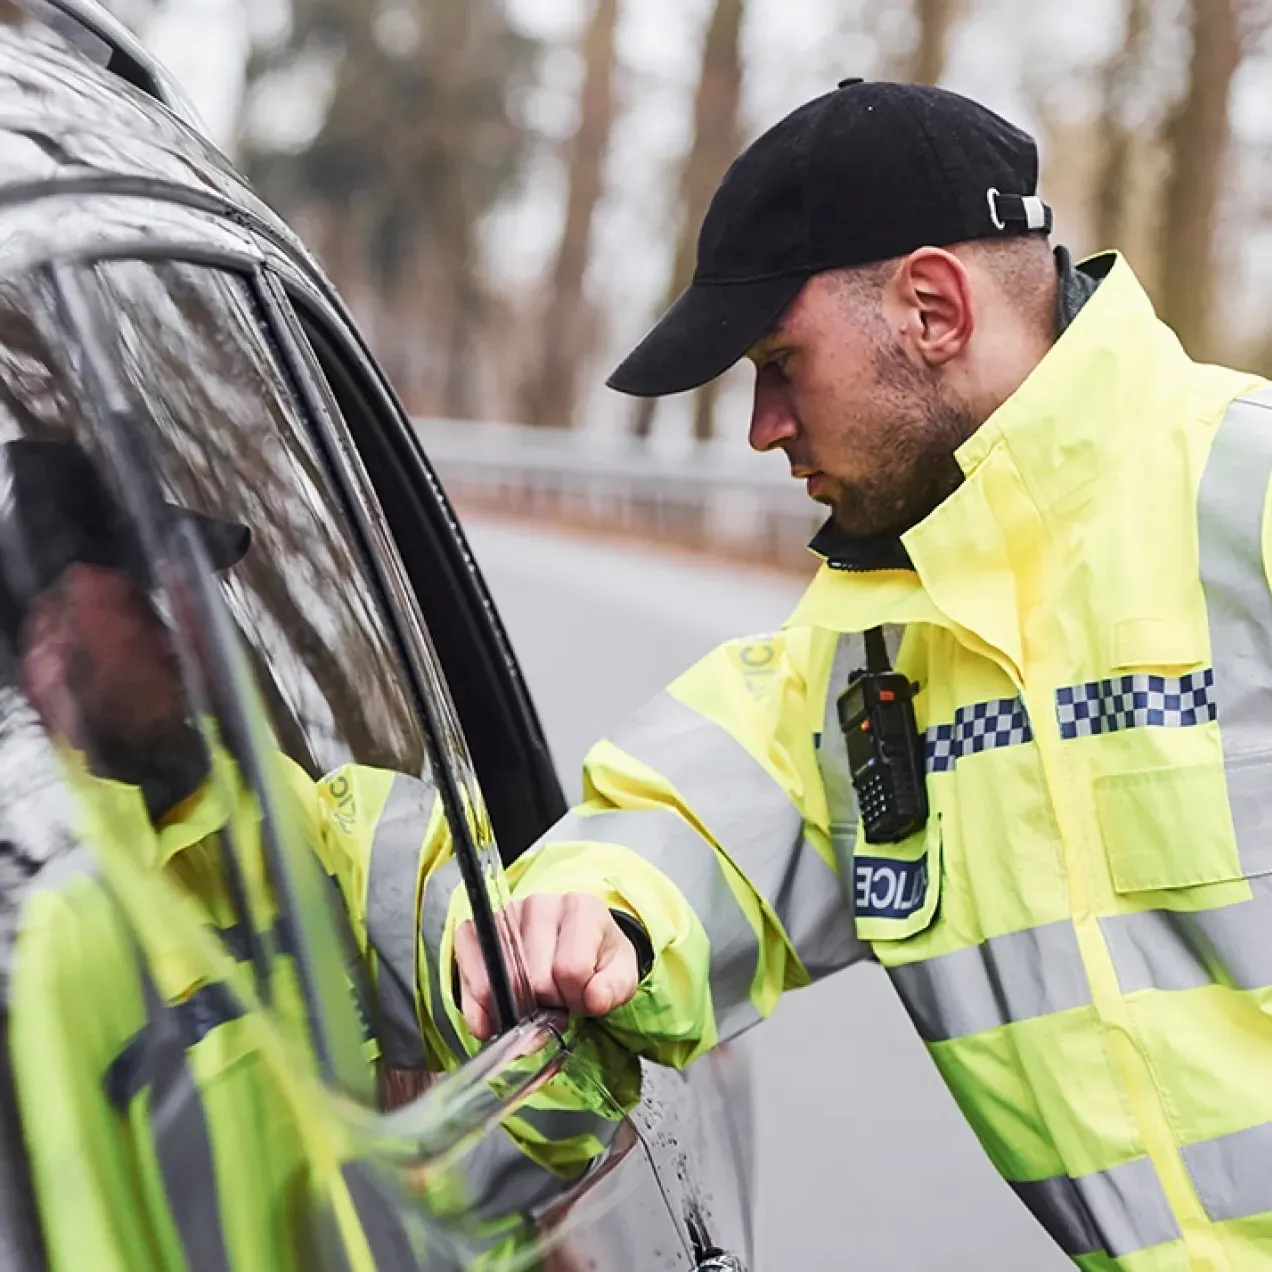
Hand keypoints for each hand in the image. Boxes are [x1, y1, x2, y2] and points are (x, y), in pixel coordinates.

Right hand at [453, 893, 640, 1040]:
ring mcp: (504, 915)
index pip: (571, 969)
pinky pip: (467, 972)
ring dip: (516, 1007)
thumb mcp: (621, 974)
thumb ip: (615, 988)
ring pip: (502, 981)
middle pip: (535, 978)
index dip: (576, 998)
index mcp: (581, 907)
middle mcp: (539, 904)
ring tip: (534, 1002)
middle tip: (556, 1002)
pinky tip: (495, 1016)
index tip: (580, 999)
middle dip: (547, 1004)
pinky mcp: (475, 930)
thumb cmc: (596, 958)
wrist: (575, 943)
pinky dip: (477, 1006)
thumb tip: (595, 999)